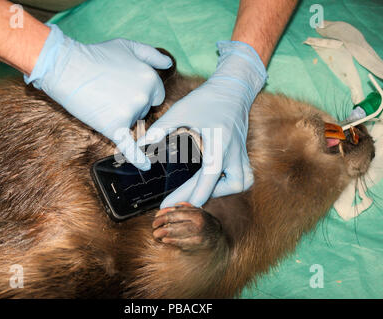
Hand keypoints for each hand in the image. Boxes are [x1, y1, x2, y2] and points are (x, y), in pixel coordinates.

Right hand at [24, 24, 171, 169]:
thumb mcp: (127, 46)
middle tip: (109, 90)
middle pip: (144, 110)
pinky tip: (145, 166)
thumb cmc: (96, 55)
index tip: (124, 87)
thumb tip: (169, 62)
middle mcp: (144, 97)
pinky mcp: (114, 127)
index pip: (155, 96)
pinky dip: (138, 158)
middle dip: (130, 103)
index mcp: (150, 79)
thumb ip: (152, 54)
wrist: (66, 66)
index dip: (140, 92)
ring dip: (121, 115)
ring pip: (133, 122)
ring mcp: (130, 113)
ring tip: (102, 99)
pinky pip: (129, 147)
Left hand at [139, 41, 266, 207]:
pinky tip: (214, 184)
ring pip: (240, 183)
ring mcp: (242, 154)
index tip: (168, 205)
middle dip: (198, 198)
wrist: (233, 88)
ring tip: (198, 192)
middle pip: (224, 187)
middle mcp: (234, 152)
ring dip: (221, 192)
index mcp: (219, 144)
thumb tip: (139, 146)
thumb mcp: (180, 111)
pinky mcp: (243, 154)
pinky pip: (243, 177)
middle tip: (176, 205)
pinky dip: (230, 184)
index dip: (186, 196)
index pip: (207, 180)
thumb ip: (159, 129)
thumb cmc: (206, 99)